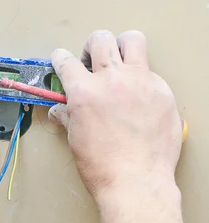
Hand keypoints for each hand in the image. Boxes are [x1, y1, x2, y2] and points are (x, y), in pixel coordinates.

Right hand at [49, 30, 181, 198]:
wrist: (136, 182)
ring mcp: (140, 82)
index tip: (62, 60)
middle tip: (92, 60)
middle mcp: (111, 80)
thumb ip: (67, 116)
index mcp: (84, 92)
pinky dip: (141, 79)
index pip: (66, 61)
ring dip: (121, 46)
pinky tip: (138, 97)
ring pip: (132, 40)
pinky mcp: (163, 92)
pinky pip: (151, 72)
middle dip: (91, 46)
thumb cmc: (102, 165)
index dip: (60, 59)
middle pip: (100, 40)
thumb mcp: (75, 138)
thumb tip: (59, 111)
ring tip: (119, 61)